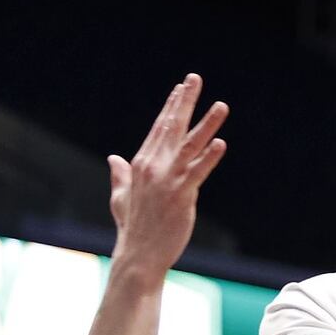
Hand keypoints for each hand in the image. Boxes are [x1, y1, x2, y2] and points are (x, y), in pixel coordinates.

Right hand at [108, 74, 228, 277]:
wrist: (138, 256)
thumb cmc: (133, 230)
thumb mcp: (121, 198)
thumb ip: (120, 176)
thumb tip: (113, 158)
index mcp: (140, 165)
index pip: (158, 129)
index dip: (171, 107)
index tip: (180, 88)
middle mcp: (153, 167)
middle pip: (172, 127)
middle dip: (185, 101)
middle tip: (195, 78)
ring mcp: (167, 181)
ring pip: (189, 145)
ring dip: (207, 123)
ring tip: (222, 105)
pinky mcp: (181, 196)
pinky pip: (198, 172)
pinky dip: (209, 157)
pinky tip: (220, 143)